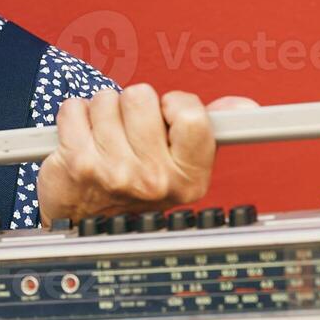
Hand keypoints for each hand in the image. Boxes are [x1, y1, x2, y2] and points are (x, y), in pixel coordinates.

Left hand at [37, 85, 256, 226]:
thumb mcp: (183, 164)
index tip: (167, 116)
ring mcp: (113, 172)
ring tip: (107, 138)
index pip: (191, 115)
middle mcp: (153, 180)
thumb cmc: (138, 186)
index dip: (174, 105)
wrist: (90, 222)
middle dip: (133, 106)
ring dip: (103, 111)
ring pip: (106, 99)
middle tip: (131, 132)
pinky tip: (84, 139)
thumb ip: (209, 128)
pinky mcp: (77, 163)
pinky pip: (74, 108)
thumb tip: (244, 108)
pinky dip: (75, 116)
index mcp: (189, 178)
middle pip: (141, 97)